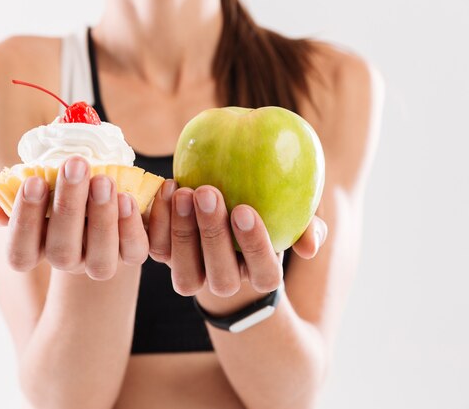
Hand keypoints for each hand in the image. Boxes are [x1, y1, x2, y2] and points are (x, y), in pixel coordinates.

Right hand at [0, 156, 148, 279]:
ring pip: (99, 261)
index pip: (20, 253)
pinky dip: (130, 227)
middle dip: (67, 208)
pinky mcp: (131, 254)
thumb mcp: (43, 175)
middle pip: (61, 254)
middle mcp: (67, 259)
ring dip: (101, 219)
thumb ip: (20, 182)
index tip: (33, 181)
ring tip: (103, 180)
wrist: (105, 186)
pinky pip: (134, 252)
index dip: (24, 222)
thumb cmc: (66, 179)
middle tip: (75, 165)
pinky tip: (127, 198)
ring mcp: (99, 260)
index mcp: (37, 245)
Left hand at [148, 180, 327, 296]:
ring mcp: (194, 273)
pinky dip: (159, 222)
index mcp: (261, 274)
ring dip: (183, 233)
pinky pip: (158, 249)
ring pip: (186, 273)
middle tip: (208, 193)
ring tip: (184, 192)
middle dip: (213, 235)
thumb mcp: (291, 214)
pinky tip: (168, 188)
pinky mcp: (166, 258)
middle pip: (222, 276)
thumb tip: (310, 247)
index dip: (254, 245)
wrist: (223, 205)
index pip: (264, 273)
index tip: (245, 209)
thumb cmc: (265, 207)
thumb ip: (308, 227)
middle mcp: (226, 280)